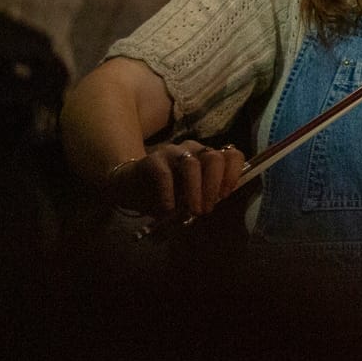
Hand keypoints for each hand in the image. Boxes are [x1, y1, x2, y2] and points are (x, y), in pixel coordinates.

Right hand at [107, 139, 245, 219]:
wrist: (129, 186)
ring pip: (192, 165)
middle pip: (214, 158)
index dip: (233, 173)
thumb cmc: (165, 192)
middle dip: (213, 185)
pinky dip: (169, 193)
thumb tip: (214, 206)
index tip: (225, 195)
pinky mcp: (153, 160)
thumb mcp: (188, 196)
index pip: (231, 155)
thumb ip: (203, 197)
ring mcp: (173, 152)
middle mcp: (193, 149)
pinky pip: (165, 174)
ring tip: (193, 211)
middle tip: (207, 209)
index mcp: (207, 156)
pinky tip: (168, 209)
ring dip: (195, 190)